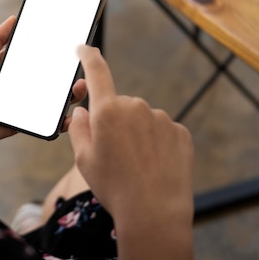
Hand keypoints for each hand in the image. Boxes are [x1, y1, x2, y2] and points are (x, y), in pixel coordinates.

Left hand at [0, 18, 86, 193]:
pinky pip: (46, 121)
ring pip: (53, 97)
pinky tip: (68, 115)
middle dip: (68, 70)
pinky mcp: (25, 122)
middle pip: (50, 76)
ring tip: (79, 86)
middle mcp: (20, 84)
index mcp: (10, 67)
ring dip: (70, 93)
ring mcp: (25, 103)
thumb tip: (14, 19)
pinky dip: (60, 119)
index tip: (70, 38)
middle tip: (81, 62)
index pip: (36, 55)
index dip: (52, 48)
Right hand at [68, 46, 193, 259]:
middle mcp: (135, 107)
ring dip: (136, 133)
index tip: (84, 47)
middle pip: (119, 105)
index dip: (88, 56)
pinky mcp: (180, 132)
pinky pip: (161, 131)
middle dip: (114, 120)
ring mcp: (161, 119)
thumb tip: (81, 113)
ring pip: (141, 119)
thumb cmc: (113, 186)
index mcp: (107, 111)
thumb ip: (78, 129)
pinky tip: (152, 165)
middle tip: (112, 152)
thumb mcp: (83, 159)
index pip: (97, 71)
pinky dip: (155, 143)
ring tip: (135, 164)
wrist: (154, 212)